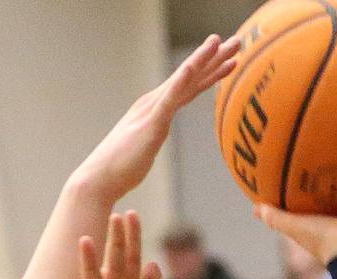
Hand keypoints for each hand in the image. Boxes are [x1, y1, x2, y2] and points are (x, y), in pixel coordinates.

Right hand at [73, 35, 239, 201]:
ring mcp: (152, 111)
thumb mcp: (142, 148)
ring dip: (203, 60)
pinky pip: (170, 99)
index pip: (188, 86)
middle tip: (238, 41)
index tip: (229, 57)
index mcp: (154, 109)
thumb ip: (150, 137)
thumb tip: (153, 137)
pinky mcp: (151, 124)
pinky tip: (193, 66)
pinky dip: (182, 80)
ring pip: (183, 81)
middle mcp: (154, 103)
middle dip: (215, 58)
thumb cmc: (119, 169)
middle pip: (191, 77)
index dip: (210, 70)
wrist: (98, 179)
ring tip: (221, 42)